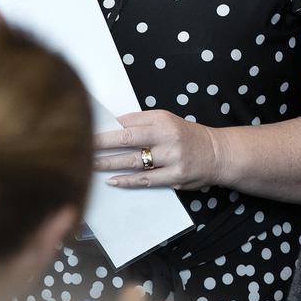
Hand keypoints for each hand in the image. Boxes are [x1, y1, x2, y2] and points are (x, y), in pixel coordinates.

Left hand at [94, 109, 223, 189]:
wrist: (217, 153)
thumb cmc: (186, 135)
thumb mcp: (167, 120)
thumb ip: (143, 122)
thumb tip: (114, 124)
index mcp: (163, 119)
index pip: (130, 122)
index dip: (108, 128)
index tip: (89, 130)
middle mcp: (167, 136)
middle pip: (128, 139)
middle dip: (103, 143)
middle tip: (83, 145)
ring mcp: (172, 158)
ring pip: (134, 161)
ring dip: (110, 163)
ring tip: (91, 164)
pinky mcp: (175, 176)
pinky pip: (146, 180)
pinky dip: (127, 181)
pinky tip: (112, 181)